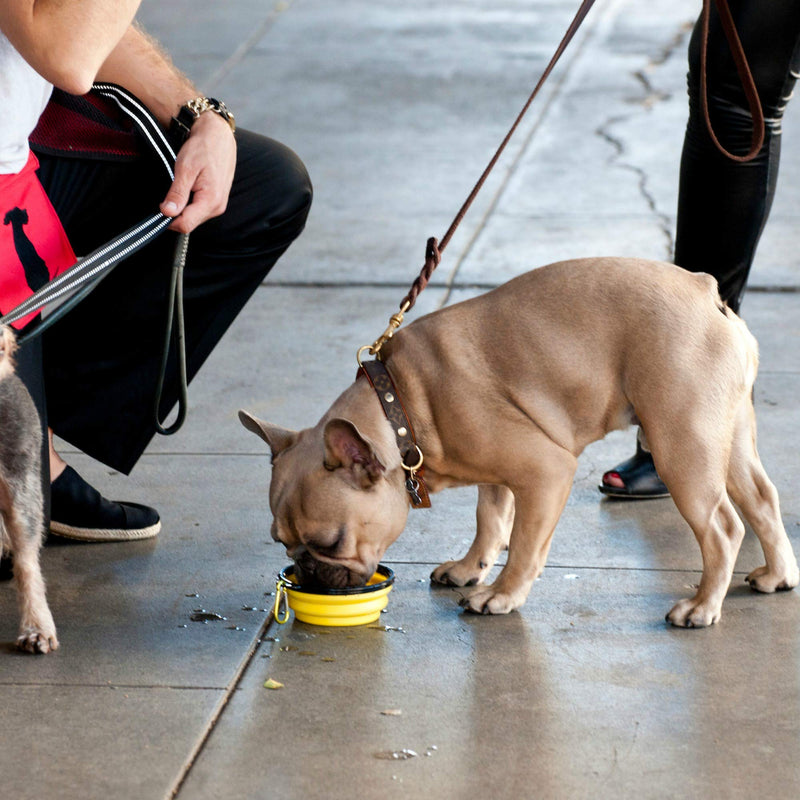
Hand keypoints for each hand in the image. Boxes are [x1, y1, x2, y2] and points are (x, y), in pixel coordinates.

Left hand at [159, 112, 236, 232]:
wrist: (218, 135)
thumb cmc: (203, 148)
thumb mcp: (185, 169)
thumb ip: (177, 193)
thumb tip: (167, 212)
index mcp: (211, 201)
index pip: (185, 225)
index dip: (169, 219)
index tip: (160, 205)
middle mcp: (217, 207)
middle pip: (189, 223)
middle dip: (176, 212)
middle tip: (170, 190)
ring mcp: (219, 205)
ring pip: (194, 217)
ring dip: (183, 206)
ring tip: (183, 185)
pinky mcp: (217, 201)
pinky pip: (199, 210)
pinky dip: (190, 202)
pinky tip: (189, 186)